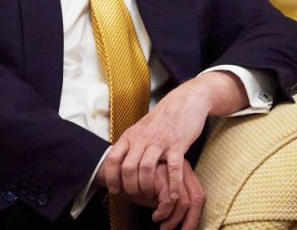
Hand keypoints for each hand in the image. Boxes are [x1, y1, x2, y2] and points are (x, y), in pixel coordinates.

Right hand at [96, 160, 204, 229]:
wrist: (115, 170)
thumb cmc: (138, 183)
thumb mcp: (158, 193)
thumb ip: (171, 199)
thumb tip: (186, 221)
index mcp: (184, 170)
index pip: (198, 194)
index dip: (194, 215)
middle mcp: (180, 165)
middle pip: (196, 197)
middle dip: (189, 220)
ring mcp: (170, 168)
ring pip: (183, 201)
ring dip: (173, 219)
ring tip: (161, 225)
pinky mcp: (159, 173)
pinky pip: (169, 200)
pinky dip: (163, 213)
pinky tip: (154, 217)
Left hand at [102, 71, 247, 200]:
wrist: (184, 101)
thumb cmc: (162, 119)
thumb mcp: (140, 129)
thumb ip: (130, 144)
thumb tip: (117, 163)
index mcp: (130, 136)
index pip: (113, 158)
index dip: (111, 177)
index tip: (115, 190)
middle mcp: (142, 138)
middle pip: (128, 168)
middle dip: (130, 187)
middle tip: (136, 196)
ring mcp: (160, 141)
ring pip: (145, 169)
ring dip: (146, 187)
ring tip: (151, 195)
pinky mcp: (177, 144)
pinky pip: (172, 168)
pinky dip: (172, 185)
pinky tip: (172, 196)